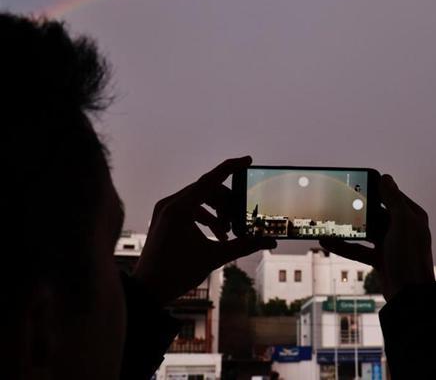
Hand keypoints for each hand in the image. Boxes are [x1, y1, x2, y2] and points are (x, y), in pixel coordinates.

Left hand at [134, 157, 276, 304]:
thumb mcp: (215, 257)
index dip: (231, 168)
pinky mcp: (164, 217)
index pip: (211, 179)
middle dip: (228, 203)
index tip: (248, 160)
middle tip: (241, 220)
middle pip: (207, 190)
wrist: (148, 290)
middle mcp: (170, 204)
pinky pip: (190, 208)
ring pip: (200, 199)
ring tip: (229, 231)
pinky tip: (218, 234)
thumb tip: (270, 241)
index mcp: (180, 209)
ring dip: (218, 212)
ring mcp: (165, 209)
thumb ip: (245, 245)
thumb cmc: (176, 274)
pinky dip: (206, 217)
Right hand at [320, 175, 433, 299]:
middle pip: (374, 213)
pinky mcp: (380, 259)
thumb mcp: (402, 223)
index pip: (390, 195)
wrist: (410, 295)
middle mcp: (401, 228)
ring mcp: (390, 244)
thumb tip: (385, 177)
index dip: (373, 188)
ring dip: (346, 229)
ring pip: (364, 232)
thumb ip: (393, 199)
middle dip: (355, 210)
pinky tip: (327, 242)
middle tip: (335, 202)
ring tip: (327, 224)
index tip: (354, 181)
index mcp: (411, 216)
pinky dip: (344, 246)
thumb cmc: (410, 257)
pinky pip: (358, 249)